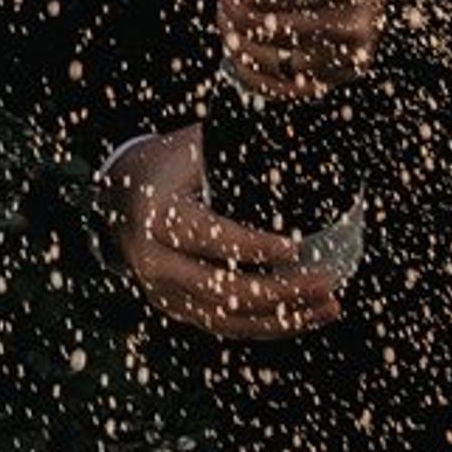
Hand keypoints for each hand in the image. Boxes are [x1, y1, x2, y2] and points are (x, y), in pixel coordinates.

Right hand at [108, 124, 346, 345]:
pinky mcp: (179, 308)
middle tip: (324, 282)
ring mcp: (164, 292)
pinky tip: (306, 316)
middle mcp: (153, 262)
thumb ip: (235, 147)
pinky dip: (269, 325)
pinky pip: (227, 325)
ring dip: (282, 318)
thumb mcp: (195, 147)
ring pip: (227, 319)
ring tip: (328, 306)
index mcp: (154, 216)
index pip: (206, 237)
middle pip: (219, 289)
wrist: (123, 194)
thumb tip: (294, 125)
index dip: (251, 246)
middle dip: (278, 292)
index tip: (295, 247)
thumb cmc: (169, 165)